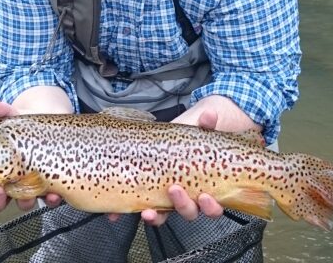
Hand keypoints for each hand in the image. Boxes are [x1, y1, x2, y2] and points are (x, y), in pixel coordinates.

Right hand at [0, 92, 70, 212]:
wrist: (52, 124)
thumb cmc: (24, 127)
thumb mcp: (12, 117)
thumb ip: (2, 111)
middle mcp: (10, 183)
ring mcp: (30, 186)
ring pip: (22, 203)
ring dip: (23, 202)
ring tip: (26, 195)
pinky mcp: (50, 186)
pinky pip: (50, 199)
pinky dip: (51, 199)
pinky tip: (53, 193)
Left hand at [139, 106, 227, 225]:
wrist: (175, 135)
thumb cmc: (192, 138)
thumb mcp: (200, 130)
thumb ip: (207, 124)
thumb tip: (210, 115)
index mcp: (203, 187)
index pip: (211, 207)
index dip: (211, 207)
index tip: (205, 196)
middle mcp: (186, 196)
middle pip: (188, 212)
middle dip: (182, 205)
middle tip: (175, 190)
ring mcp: (166, 197)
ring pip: (164, 215)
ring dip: (156, 216)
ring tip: (147, 211)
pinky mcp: (146, 193)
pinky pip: (140, 207)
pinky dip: (129, 212)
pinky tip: (120, 212)